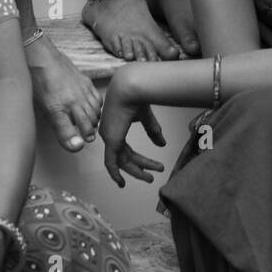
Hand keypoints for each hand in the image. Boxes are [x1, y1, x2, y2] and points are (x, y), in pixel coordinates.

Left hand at [26, 33, 102, 150]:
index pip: (68, 133)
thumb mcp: (40, 106)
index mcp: (56, 107)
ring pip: (95, 114)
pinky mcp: (86, 82)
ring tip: (88, 126)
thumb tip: (71, 141)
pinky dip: (97, 109)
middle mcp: (71, 100)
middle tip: (85, 137)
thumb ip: (56, 125)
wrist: (41, 56)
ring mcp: (81, 91)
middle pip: (87, 126)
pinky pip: (98, 101)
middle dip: (87, 134)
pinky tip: (91, 110)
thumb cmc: (37, 81)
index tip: (77, 145)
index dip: (74, 143)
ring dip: (93, 122)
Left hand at [99, 68, 165, 186]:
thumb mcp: (146, 118)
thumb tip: (162, 144)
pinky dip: (115, 173)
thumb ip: (152, 131)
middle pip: (126, 157)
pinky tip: (121, 182)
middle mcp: (110, 133)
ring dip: (136, 171)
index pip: (126, 148)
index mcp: (116, 126)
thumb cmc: (136, 96)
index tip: (147, 167)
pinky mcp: (111, 140)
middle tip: (151, 177)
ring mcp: (109, 137)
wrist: (130, 88)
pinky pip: (110, 163)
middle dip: (140, 167)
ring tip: (150, 178)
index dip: (137, 160)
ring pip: (122, 162)